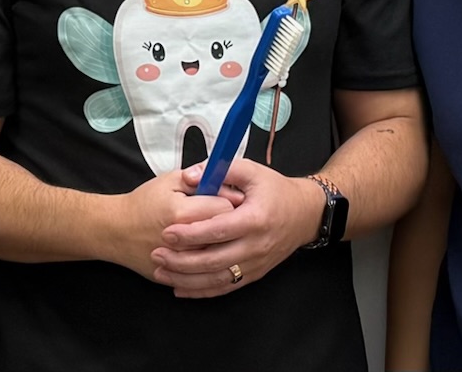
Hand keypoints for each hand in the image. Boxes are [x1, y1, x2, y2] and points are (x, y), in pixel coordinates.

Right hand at [100, 164, 237, 281]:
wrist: (116, 231)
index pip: (225, 208)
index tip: (228, 198)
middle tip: (224, 216)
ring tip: (215, 233)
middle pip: (226, 234)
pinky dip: (212, 265)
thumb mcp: (169, 181)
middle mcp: (184, 241)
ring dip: (222, 245)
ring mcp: (181, 264)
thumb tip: (227, 185)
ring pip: (220, 257)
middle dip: (229, 224)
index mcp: (182, 213)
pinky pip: (206, 276)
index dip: (230, 201)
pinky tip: (208, 252)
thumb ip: (199, 179)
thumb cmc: (143, 203)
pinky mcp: (179, 277)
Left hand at [151, 158, 323, 297]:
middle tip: (157, 254)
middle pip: (215, 260)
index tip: (167, 232)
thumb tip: (189, 176)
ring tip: (161, 273)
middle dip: (182, 260)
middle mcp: (256, 246)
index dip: (191, 234)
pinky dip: (202, 291)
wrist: (305, 214)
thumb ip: (220, 169)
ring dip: (187, 280)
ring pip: (218, 279)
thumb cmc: (275, 189)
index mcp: (254, 219)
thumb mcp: (251, 170)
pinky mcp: (255, 274)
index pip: (218, 231)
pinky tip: (180, 289)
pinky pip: (226, 287)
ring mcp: (256, 264)